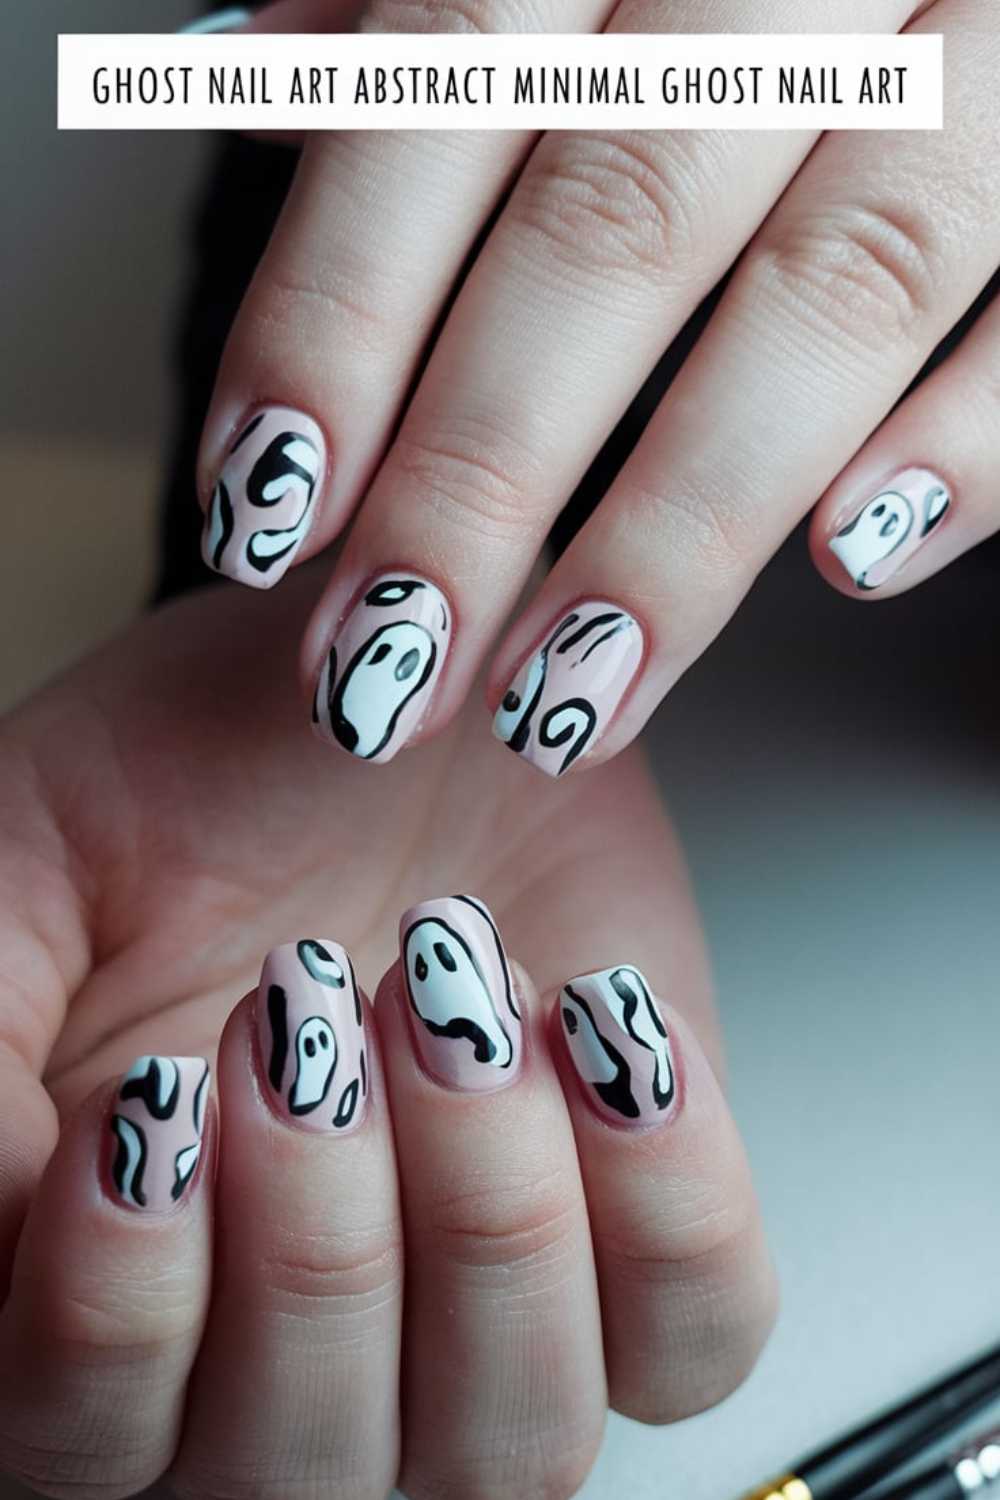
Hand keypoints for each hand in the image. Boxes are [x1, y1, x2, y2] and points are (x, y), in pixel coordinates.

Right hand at [0, 569, 773, 1498]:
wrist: (405, 682)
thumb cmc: (213, 777)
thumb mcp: (36, 867)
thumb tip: (5, 1207)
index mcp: (115, 1276)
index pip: (82, 1441)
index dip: (120, 1306)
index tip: (157, 1095)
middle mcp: (293, 1338)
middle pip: (305, 1460)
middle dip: (318, 1229)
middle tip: (305, 995)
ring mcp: (481, 1310)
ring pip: (513, 1438)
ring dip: (490, 1204)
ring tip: (454, 995)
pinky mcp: (638, 1240)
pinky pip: (693, 1331)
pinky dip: (667, 1194)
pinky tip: (600, 1025)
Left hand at [188, 0, 998, 777]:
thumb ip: (436, 13)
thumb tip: (248, 58)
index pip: (446, 81)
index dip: (342, 307)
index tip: (263, 500)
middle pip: (616, 223)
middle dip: (481, 469)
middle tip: (388, 659)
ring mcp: (979, 49)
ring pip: (834, 289)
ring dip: (680, 522)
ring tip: (565, 692)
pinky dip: (968, 436)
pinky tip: (852, 558)